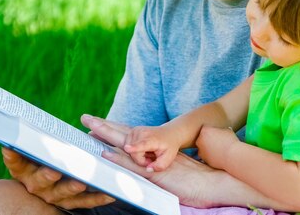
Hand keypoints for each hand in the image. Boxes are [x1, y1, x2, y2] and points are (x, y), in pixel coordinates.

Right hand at [1, 147, 114, 209]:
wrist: (57, 177)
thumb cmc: (50, 154)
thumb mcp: (44, 146)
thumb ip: (42, 136)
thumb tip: (36, 115)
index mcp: (26, 170)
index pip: (16, 163)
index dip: (12, 156)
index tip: (10, 147)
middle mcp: (38, 185)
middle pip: (40, 181)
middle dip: (47, 175)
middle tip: (54, 170)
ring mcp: (55, 196)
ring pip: (63, 194)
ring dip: (72, 187)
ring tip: (82, 182)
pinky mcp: (73, 202)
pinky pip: (86, 201)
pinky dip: (98, 197)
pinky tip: (109, 193)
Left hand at [82, 115, 213, 206]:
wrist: (214, 181)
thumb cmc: (195, 178)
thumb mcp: (172, 167)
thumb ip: (157, 163)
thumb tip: (146, 162)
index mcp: (154, 149)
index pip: (129, 135)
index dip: (112, 128)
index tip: (96, 123)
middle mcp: (152, 151)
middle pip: (124, 134)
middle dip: (104, 126)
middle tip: (85, 118)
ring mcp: (152, 160)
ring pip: (126, 146)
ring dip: (108, 136)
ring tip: (90, 130)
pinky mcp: (155, 173)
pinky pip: (133, 164)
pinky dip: (120, 158)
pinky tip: (107, 154)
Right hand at [123, 126, 179, 171]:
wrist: (169, 133)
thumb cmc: (169, 146)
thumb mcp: (169, 158)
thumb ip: (159, 166)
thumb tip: (147, 169)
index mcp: (152, 139)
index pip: (142, 144)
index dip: (134, 148)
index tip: (127, 148)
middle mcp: (142, 133)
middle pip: (134, 154)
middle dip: (142, 160)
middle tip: (152, 157)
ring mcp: (136, 131)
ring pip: (130, 152)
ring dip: (139, 155)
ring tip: (149, 151)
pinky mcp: (132, 131)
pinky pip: (129, 147)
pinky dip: (135, 150)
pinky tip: (144, 148)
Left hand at [196, 126, 238, 169]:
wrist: (232, 156)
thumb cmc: (230, 141)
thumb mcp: (226, 130)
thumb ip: (220, 130)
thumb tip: (220, 131)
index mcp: (204, 130)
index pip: (206, 129)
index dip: (212, 131)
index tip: (218, 133)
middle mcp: (199, 140)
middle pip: (202, 138)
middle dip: (208, 139)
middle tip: (218, 141)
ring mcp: (200, 150)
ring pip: (203, 148)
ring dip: (208, 148)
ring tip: (219, 149)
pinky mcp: (203, 159)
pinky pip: (206, 156)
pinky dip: (210, 156)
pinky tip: (218, 155)